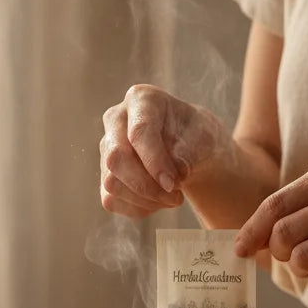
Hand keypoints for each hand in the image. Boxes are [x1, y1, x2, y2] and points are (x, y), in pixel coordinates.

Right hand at [99, 84, 224, 218]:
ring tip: (174, 198)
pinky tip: (158, 201)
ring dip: (146, 200)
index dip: (154, 161)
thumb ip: (190, 152)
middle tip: (176, 197)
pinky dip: (139, 208)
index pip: (139, 132)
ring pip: (111, 183)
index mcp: (141, 99)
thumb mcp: (203, 138)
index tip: (174, 184)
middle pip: (115, 158)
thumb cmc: (196, 137)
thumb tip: (177, 173)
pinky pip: (111, 200)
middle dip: (146, 185)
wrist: (190, 150)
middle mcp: (116, 120)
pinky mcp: (104, 175)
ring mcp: (106, 148)